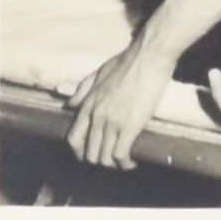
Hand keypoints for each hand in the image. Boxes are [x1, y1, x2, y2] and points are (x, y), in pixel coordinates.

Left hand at [65, 40, 174, 169]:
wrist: (150, 55)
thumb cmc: (129, 60)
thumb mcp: (100, 71)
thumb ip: (84, 88)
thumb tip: (70, 104)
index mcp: (89, 104)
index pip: (74, 138)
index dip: (81, 151)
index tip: (92, 153)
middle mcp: (96, 116)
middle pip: (89, 152)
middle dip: (99, 160)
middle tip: (112, 159)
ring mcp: (112, 122)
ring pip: (104, 157)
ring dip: (113, 165)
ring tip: (123, 163)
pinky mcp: (129, 126)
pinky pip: (121, 154)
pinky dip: (125, 164)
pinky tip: (132, 163)